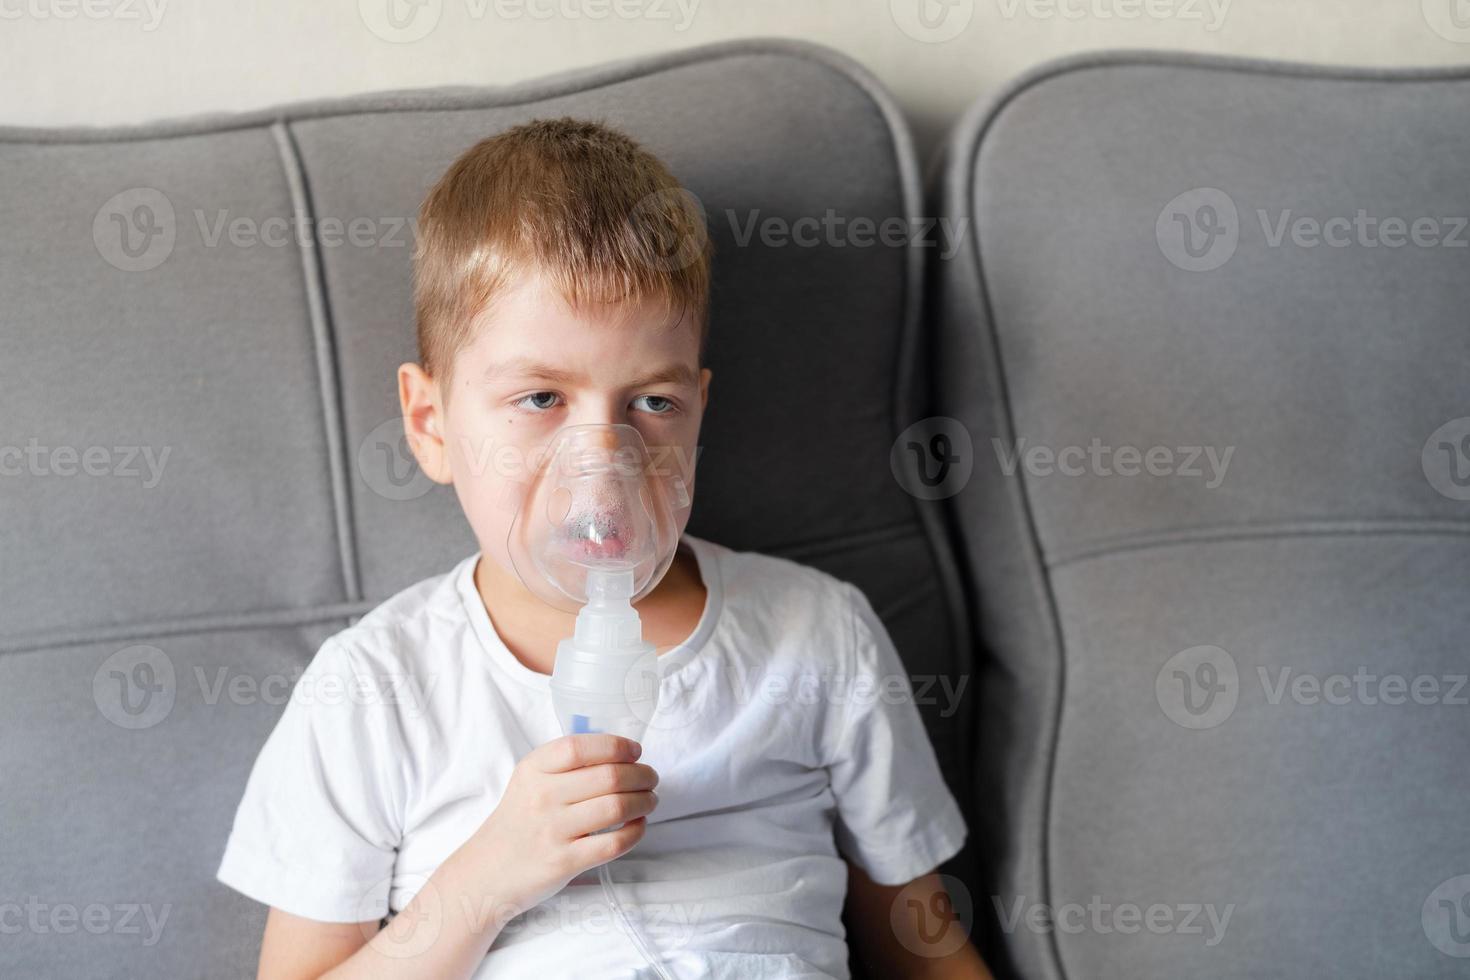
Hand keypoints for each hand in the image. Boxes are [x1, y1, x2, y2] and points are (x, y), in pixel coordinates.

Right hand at [456, 733, 658, 917]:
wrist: (487, 872)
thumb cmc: (518, 821)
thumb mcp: (529, 781)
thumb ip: (565, 765)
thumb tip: (620, 752)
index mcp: (534, 769)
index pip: (580, 747)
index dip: (616, 746)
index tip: (635, 752)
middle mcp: (542, 796)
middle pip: (609, 777)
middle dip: (642, 775)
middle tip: (651, 778)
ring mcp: (553, 830)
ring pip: (616, 808)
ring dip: (644, 801)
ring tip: (650, 800)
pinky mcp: (565, 862)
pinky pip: (613, 843)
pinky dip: (636, 832)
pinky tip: (638, 825)